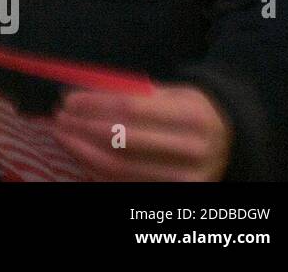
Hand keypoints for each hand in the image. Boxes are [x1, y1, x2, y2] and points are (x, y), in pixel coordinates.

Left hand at [51, 84, 231, 180]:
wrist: (228, 141)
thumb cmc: (187, 111)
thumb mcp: (169, 93)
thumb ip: (129, 93)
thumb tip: (78, 95)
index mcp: (191, 115)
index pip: (130, 108)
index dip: (93, 104)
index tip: (68, 99)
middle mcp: (193, 150)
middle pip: (122, 140)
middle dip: (82, 128)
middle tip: (59, 117)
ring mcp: (186, 179)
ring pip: (119, 168)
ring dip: (81, 150)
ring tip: (62, 134)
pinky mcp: (174, 195)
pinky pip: (124, 184)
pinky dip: (95, 169)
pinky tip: (80, 154)